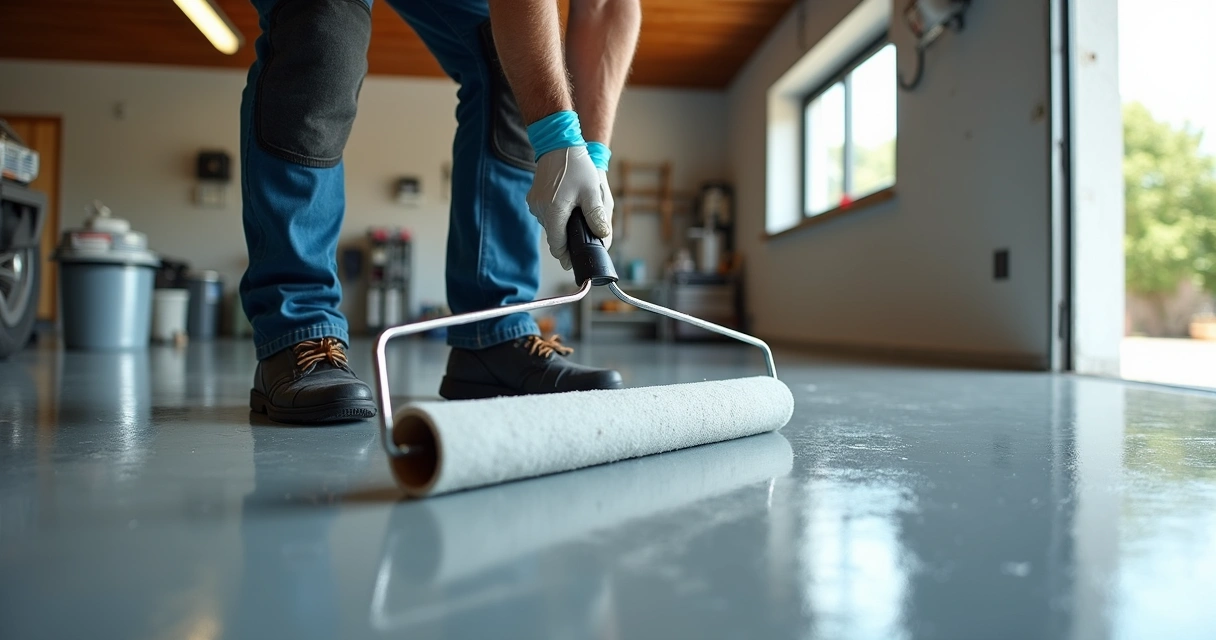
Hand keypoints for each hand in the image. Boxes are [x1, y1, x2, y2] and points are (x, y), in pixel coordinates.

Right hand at [526, 145, 612, 269]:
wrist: (558, 143)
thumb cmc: (577, 165)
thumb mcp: (592, 192)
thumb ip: (597, 217)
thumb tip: (603, 238)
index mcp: (553, 211)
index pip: (557, 246)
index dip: (567, 255)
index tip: (575, 261)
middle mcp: (540, 210)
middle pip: (555, 236)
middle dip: (569, 238)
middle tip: (586, 236)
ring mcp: (535, 204)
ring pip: (551, 225)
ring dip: (563, 225)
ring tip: (579, 215)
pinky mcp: (534, 198)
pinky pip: (547, 214)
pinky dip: (558, 214)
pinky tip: (569, 204)